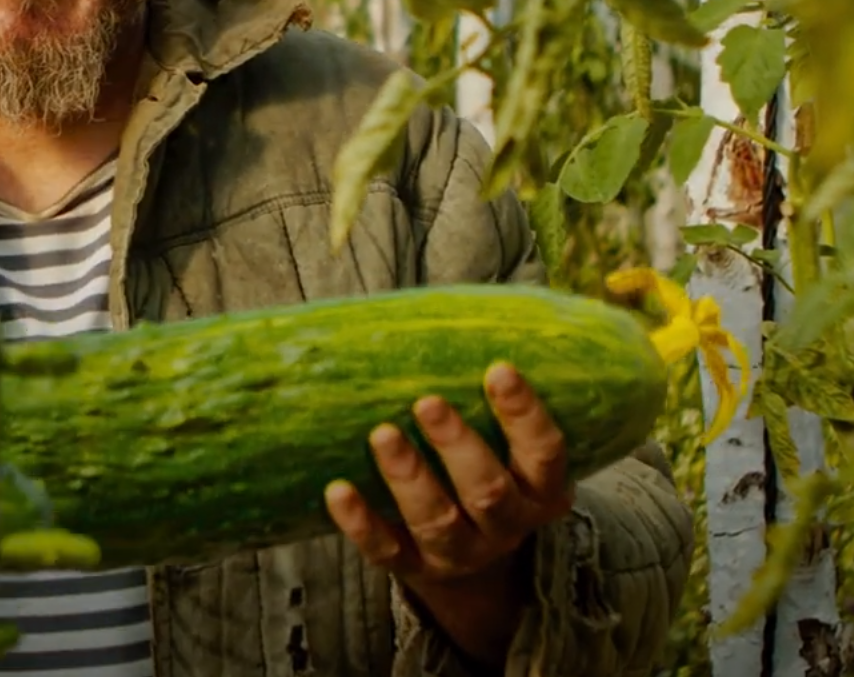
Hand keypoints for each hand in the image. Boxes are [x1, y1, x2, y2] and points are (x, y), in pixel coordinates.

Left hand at [324, 362, 572, 590]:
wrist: (475, 566)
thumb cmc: (484, 469)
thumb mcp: (507, 444)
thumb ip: (489, 396)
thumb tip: (449, 316)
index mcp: (539, 490)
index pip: (545, 454)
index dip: (525, 414)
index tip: (499, 368)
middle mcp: (504, 525)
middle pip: (487, 491)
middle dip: (457, 446)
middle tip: (427, 402)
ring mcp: (459, 552)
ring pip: (437, 522)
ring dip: (409, 478)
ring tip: (382, 434)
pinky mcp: (413, 567)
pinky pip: (386, 551)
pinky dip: (360, 523)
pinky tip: (337, 491)